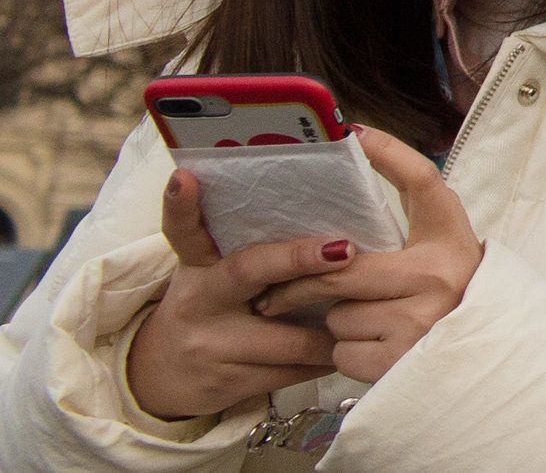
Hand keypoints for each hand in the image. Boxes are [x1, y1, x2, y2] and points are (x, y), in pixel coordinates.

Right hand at [121, 168, 348, 421]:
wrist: (161, 378)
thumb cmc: (210, 308)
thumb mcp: (213, 271)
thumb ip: (248, 243)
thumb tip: (318, 199)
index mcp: (196, 265)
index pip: (185, 230)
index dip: (183, 205)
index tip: (187, 178)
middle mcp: (200, 300)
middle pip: (248, 270)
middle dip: (298, 258)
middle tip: (346, 247)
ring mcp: (212, 345)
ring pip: (289, 334)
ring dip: (334, 323)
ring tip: (369, 303)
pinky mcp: (229, 383)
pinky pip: (294, 371)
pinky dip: (325, 357)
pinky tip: (348, 345)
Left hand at [296, 127, 483, 384]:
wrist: (486, 359)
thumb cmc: (452, 300)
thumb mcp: (441, 257)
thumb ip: (404, 229)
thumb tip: (357, 163)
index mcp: (451, 240)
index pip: (422, 182)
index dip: (389, 153)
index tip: (353, 134)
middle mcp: (439, 276)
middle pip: (341, 269)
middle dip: (300, 285)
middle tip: (275, 293)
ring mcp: (420, 320)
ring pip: (338, 315)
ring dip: (339, 323)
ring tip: (366, 323)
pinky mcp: (399, 360)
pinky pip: (343, 351)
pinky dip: (348, 353)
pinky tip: (372, 348)